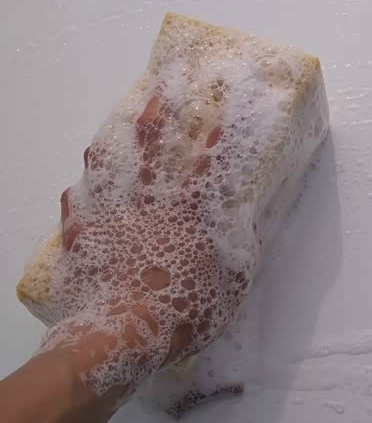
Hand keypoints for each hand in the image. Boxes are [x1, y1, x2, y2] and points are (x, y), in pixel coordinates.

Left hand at [39, 90, 253, 398]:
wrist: (124, 332)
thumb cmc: (185, 310)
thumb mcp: (232, 284)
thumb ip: (239, 249)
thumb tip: (246, 226)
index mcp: (189, 213)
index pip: (206, 164)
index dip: (215, 133)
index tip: (220, 104)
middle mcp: (149, 205)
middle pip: (153, 152)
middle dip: (161, 118)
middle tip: (162, 90)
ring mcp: (112, 217)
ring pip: (109, 170)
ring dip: (113, 145)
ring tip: (113, 127)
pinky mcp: (84, 237)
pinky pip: (76, 210)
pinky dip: (76, 199)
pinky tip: (75, 191)